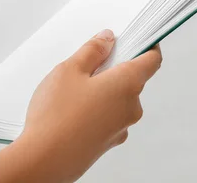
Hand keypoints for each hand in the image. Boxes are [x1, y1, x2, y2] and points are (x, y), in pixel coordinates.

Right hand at [18, 29, 161, 182]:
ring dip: (101, 90)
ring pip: (117, 99)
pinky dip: (95, 108)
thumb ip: (92, 51)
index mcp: (128, 84)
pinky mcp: (107, 142)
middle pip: (132, 79)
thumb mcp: (69, 70)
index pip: (152, 59)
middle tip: (85, 63)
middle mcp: (131, 107)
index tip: (137, 36)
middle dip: (112, 68)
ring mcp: (121, 128)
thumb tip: (107, 39)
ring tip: (70, 90)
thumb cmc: (56, 115)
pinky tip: (70, 109)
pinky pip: (107, 117)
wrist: (44, 160)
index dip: (147, 44)